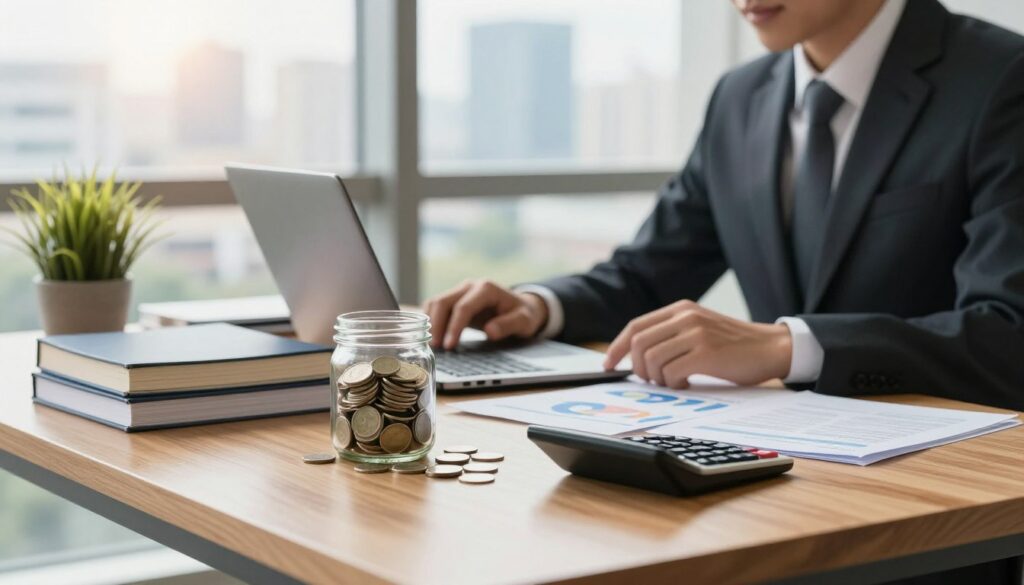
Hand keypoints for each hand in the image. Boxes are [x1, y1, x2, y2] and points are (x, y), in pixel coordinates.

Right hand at [423, 279, 548, 349]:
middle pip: (443, 302)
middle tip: (436, 348)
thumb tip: (490, 331)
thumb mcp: (524, 321)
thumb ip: (509, 325)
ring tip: (433, 345)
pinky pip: (435, 306)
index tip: (449, 345)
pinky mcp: (455, 299)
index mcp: (486, 289)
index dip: (454, 327)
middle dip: (436, 325)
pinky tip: (432, 336)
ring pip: (435, 303)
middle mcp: (470, 286)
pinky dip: (430, 320)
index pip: (463, 307)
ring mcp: (460, 291)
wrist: (521, 306)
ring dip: (430, 323)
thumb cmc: (523, 314)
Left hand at [603, 300, 792, 387]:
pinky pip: (671, 372)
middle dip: (636, 368)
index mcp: (680, 309)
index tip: (608, 364)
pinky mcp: (706, 353)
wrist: (771, 347)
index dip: (617, 347)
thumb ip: (671, 334)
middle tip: (650, 380)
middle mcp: (685, 317)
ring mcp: (696, 333)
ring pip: (652, 360)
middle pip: (638, 344)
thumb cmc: (733, 345)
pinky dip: (673, 383)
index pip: (635, 326)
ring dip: (656, 378)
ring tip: (673, 381)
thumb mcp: (698, 328)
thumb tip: (635, 356)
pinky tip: (686, 383)